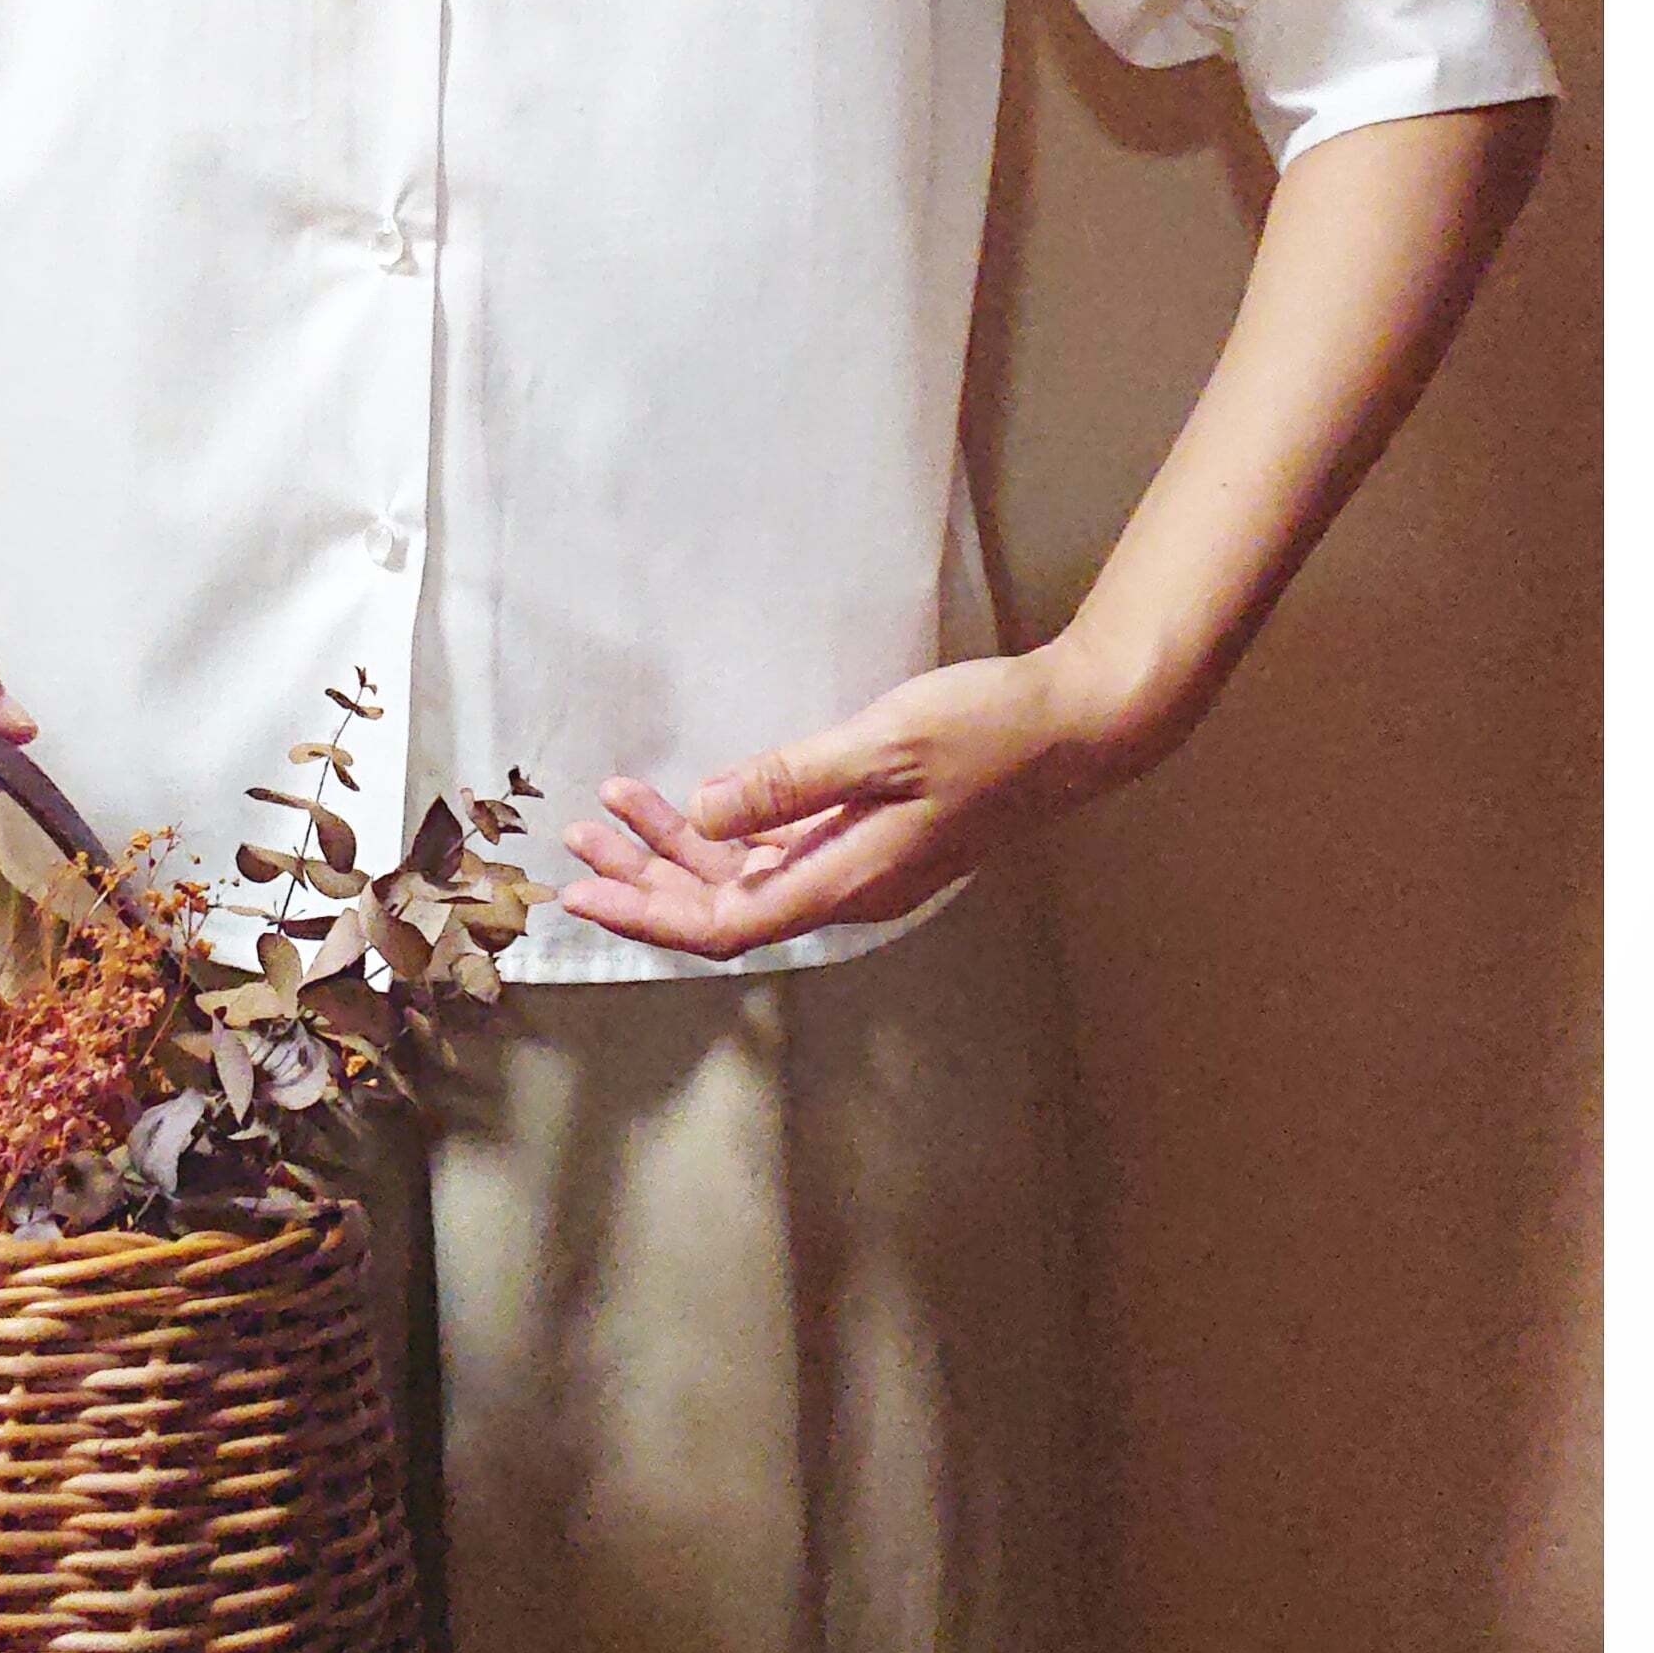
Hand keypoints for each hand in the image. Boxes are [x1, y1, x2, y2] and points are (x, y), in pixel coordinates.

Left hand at [558, 638, 1178, 958]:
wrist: (1075, 727)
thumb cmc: (988, 732)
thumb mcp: (882, 745)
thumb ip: (791, 783)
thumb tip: (705, 812)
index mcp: (849, 883)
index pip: (723, 925)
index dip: (646, 913)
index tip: (581, 890)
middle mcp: (848, 887)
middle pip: (722, 904)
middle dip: (644, 875)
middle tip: (578, 837)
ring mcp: (861, 863)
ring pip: (747, 873)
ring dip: (678, 844)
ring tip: (616, 804)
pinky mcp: (873, 832)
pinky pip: (779, 849)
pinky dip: (727, 826)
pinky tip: (694, 800)